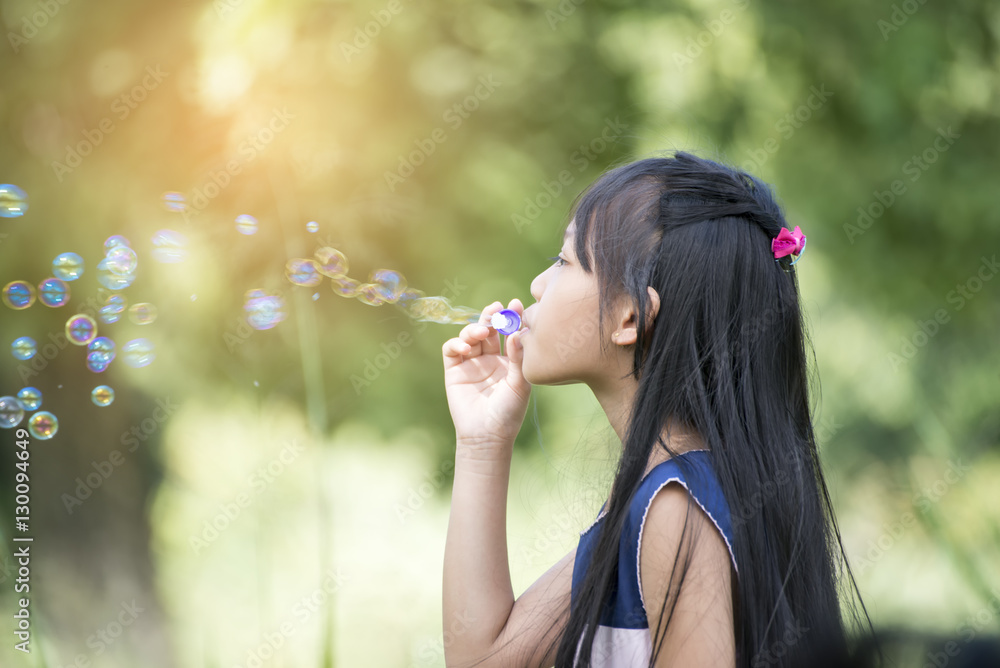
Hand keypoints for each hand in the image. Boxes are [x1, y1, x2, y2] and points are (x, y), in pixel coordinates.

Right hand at [442, 299, 529, 453]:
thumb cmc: (508, 412)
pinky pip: (451, 349)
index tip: (516, 303)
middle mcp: (490, 357)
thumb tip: (518, 332)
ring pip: (470, 335)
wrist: (487, 435)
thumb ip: (519, 358)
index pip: (510, 332)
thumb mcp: (520, 384)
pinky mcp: (454, 369)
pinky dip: (457, 343)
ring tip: (482, 332)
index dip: (512, 317)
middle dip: (492, 316)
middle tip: (496, 308)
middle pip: (489, 328)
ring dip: (475, 328)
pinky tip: (466, 348)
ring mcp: (471, 362)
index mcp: (509, 359)